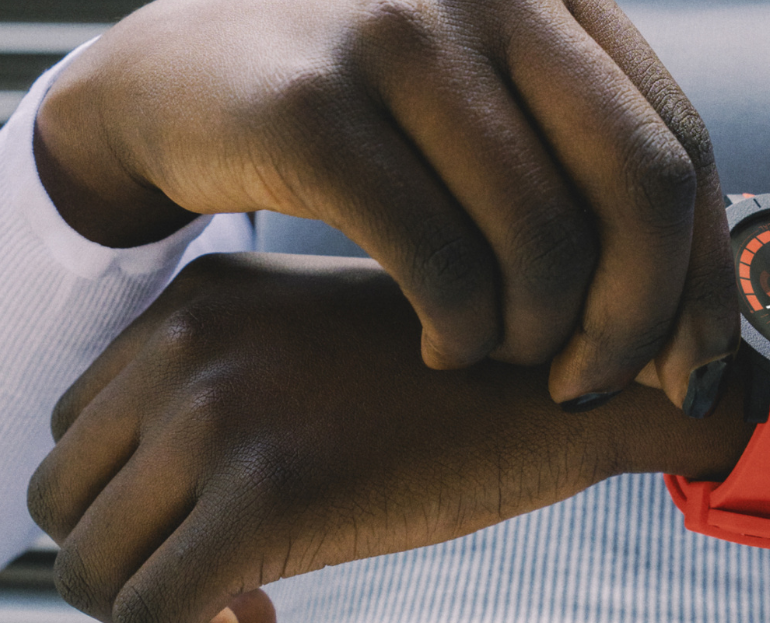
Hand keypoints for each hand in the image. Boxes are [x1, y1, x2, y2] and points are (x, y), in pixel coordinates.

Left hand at [27, 253, 751, 622]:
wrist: (586, 374)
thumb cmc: (471, 374)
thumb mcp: (326, 345)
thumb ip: (233, 382)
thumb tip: (164, 493)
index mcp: (199, 296)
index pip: (81, 424)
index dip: (131, 498)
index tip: (215, 532)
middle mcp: (189, 340)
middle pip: (65, 491)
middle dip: (129, 553)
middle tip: (224, 582)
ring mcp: (221, 411)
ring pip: (88, 564)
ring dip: (154, 604)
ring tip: (248, 605)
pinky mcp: (265, 492)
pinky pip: (150, 616)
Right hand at [32, 0, 737, 408]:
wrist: (174, 79)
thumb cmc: (366, 111)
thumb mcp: (489, 96)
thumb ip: (591, 169)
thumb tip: (705, 324)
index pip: (683, 143)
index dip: (705, 276)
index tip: (693, 369)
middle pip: (642, 183)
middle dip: (638, 316)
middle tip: (592, 382)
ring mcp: (396, 29)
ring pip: (544, 235)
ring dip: (539, 335)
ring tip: (501, 351)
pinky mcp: (312, 103)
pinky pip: (440, 260)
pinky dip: (463, 329)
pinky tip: (444, 342)